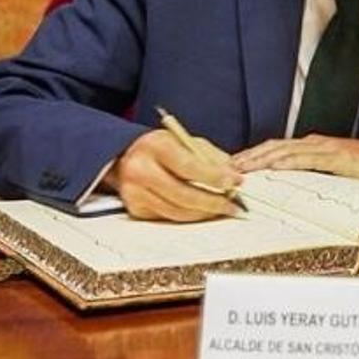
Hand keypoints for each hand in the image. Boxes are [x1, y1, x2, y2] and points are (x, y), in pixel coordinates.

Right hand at [108, 128, 243, 221]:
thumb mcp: (183, 140)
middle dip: (213, 202)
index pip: (188, 166)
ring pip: (177, 212)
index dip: (214, 177)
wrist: (124, 157)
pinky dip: (188, 216)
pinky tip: (202, 212)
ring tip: (222, 210)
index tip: (235, 182)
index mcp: (155, 146)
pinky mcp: (135, 209)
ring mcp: (135, 193)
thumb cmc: (160, 148)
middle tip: (233, 206)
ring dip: (204, 213)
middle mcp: (141, 170)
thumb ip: (209, 155)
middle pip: (183, 195)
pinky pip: (168, 218)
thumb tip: (233, 174)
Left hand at [234, 135, 358, 186]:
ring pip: (284, 150)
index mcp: (316, 147)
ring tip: (239, 167)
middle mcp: (316, 143)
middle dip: (248, 156)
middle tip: (224, 166)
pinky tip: (272, 167)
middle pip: (273, 147)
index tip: (234, 166)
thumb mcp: (340, 175)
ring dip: (259, 158)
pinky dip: (285, 162)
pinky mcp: (336, 157)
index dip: (254, 156)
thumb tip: (298, 192)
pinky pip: (306, 158)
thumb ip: (319, 178)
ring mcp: (325, 148)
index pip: (277, 150)